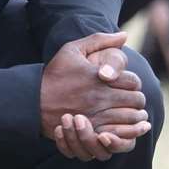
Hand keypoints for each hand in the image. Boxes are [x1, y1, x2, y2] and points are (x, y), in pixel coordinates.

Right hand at [41, 32, 151, 157]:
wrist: (33, 101)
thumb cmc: (54, 74)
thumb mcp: (72, 50)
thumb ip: (99, 40)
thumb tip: (124, 35)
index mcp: (99, 77)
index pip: (134, 82)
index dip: (133, 83)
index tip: (126, 85)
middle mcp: (100, 97)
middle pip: (135, 101)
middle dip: (135, 100)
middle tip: (130, 100)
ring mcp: (96, 115)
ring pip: (130, 118)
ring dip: (133, 116)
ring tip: (128, 113)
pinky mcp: (90, 130)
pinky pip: (118, 134)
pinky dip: (124, 132)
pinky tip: (120, 127)